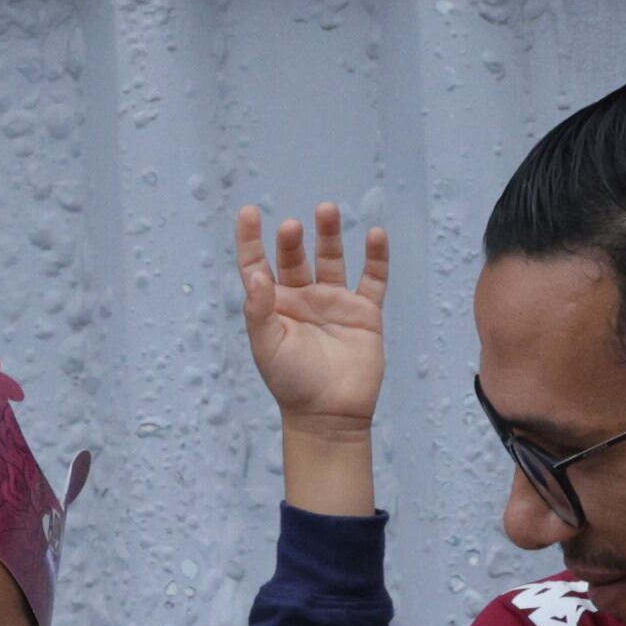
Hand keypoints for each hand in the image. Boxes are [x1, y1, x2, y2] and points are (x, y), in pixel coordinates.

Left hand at [237, 203, 388, 428]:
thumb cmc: (292, 384)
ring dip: (330, 234)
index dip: (250, 239)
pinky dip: (376, 257)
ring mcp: (334, 302)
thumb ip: (259, 310)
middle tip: (291, 227)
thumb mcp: (267, 346)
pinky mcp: (364, 313)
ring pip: (332, 259)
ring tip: (326, 210)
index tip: (249, 212)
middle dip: (292, 240)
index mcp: (273, 306)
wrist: (331, 415)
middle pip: (294, 257)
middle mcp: (302, 299)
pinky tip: (375, 234)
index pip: (256, 264)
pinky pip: (373, 278)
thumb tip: (255, 274)